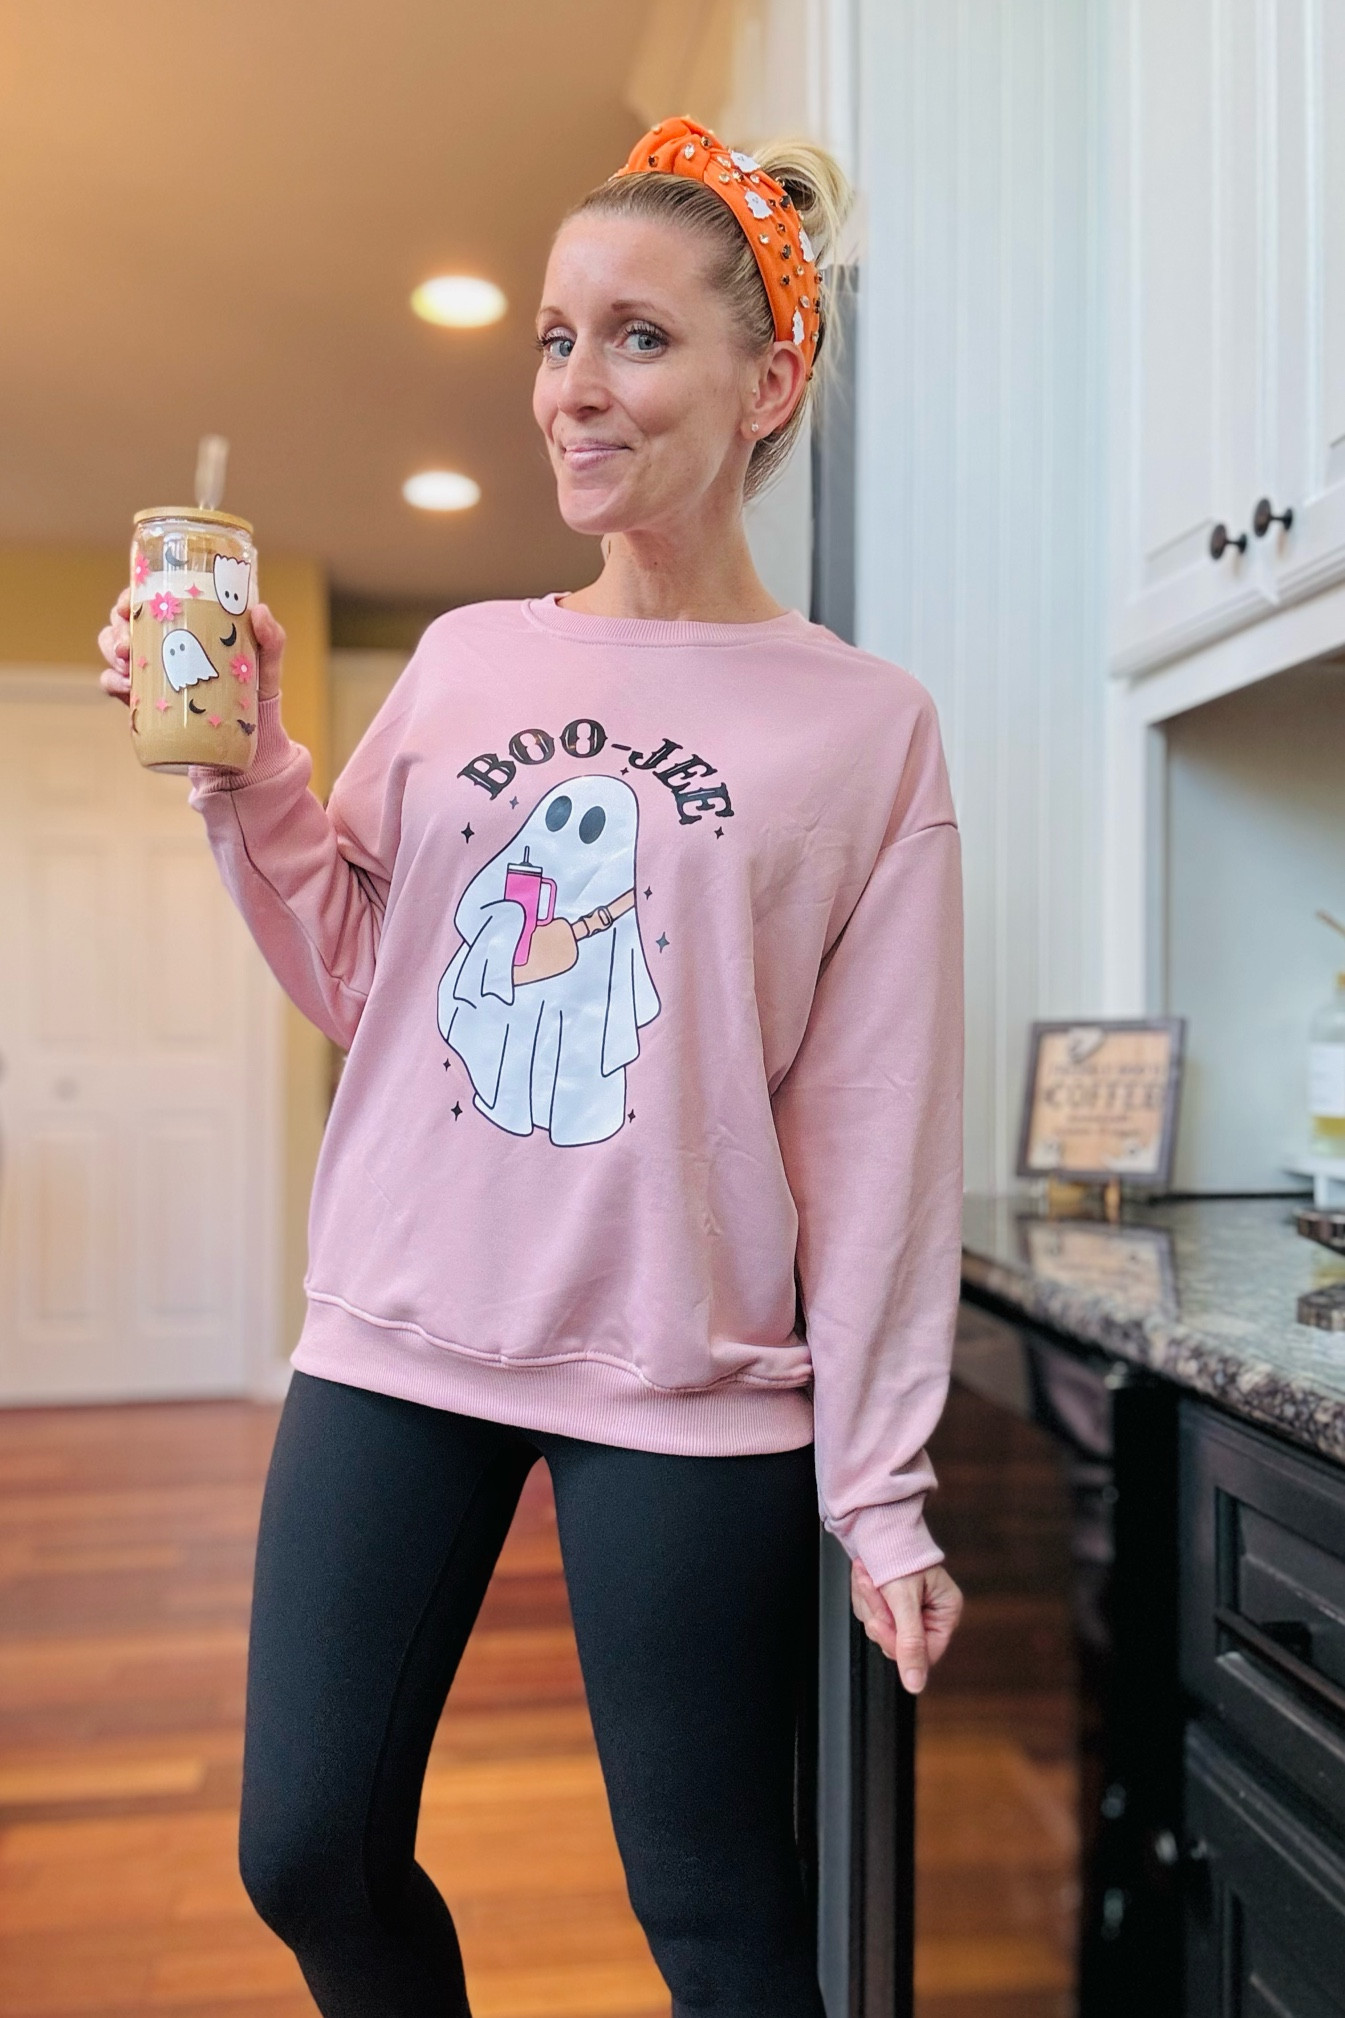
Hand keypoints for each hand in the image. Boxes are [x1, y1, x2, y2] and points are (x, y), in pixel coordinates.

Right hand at [97, 594, 285, 703]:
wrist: (251, 732)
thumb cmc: (257, 685)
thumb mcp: (268, 659)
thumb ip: (271, 636)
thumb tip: (259, 611)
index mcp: (184, 621)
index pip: (147, 598)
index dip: (129, 597)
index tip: (127, 604)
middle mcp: (161, 640)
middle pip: (122, 622)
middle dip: (117, 629)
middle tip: (129, 644)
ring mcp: (149, 667)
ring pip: (113, 649)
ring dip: (112, 653)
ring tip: (128, 666)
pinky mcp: (143, 696)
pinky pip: (113, 683)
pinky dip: (112, 682)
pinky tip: (126, 688)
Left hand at [850, 1557, 963, 1694]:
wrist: (875, 1523)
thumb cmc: (897, 1553)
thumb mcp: (904, 1600)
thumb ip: (910, 1643)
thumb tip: (915, 1684)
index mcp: (946, 1611)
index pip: (926, 1653)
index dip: (900, 1646)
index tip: (879, 1625)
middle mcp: (930, 1613)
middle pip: (900, 1643)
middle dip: (880, 1617)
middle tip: (872, 1588)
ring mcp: (909, 1609)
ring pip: (882, 1630)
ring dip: (868, 1604)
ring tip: (867, 1576)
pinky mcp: (890, 1603)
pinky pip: (871, 1617)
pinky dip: (863, 1598)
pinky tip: (865, 1578)